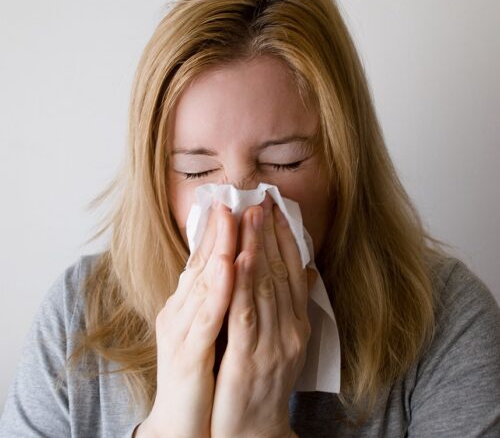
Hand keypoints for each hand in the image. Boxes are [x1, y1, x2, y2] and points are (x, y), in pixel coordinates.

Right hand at [136, 202, 235, 437]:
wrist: (181, 421)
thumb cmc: (201, 372)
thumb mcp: (212, 329)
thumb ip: (223, 299)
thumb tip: (239, 269)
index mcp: (187, 305)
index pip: (203, 260)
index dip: (218, 231)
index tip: (233, 203)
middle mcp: (179, 311)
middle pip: (202, 263)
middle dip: (222, 229)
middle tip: (235, 198)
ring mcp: (181, 330)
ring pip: (203, 281)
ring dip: (221, 247)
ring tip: (234, 218)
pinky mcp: (188, 352)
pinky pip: (207, 316)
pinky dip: (219, 288)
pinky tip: (229, 265)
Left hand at [211, 195, 310, 437]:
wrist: (255, 432)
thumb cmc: (264, 381)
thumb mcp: (285, 341)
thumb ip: (292, 306)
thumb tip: (303, 270)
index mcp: (297, 324)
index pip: (293, 271)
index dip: (284, 238)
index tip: (275, 208)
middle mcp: (290, 330)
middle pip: (280, 272)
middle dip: (270, 233)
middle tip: (262, 200)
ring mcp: (272, 344)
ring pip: (265, 287)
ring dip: (257, 248)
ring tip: (250, 216)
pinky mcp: (248, 358)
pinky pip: (246, 315)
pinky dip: (244, 284)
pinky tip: (238, 258)